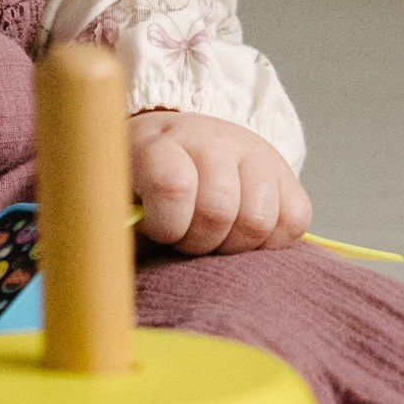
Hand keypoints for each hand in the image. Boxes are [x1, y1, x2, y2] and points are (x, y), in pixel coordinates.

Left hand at [129, 109, 309, 256]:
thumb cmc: (142, 182)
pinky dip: (269, 241)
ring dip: (233, 245)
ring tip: (213, 237)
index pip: (173, 185)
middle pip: (218, 211)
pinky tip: (242, 232)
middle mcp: (210, 139)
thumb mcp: (113, 191)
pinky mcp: (286, 173)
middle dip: (197, 242)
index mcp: (158, 142)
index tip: (156, 232)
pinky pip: (292, 222)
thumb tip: (117, 264)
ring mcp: (253, 153)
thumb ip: (111, 223)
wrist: (185, 142)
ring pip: (257, 221)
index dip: (166, 225)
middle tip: (183, 239)